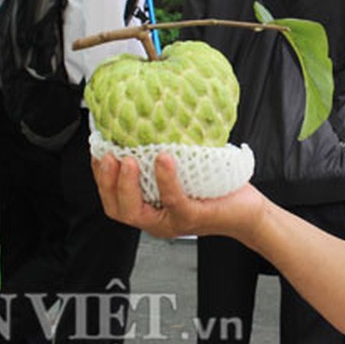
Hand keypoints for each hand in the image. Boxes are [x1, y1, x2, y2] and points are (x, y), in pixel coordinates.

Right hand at [91, 151, 266, 240]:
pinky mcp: (192, 218)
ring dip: (127, 185)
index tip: (97, 153)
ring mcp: (172, 222)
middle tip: (107, 156)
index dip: (100, 179)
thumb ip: (165, 158)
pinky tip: (163, 159)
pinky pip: (173, 200)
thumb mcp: (185, 173)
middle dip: (106, 183)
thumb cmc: (216, 191)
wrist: (247, 210)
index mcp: (151, 209)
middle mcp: (157, 220)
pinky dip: (165, 179)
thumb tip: (152, 121)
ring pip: (136, 212)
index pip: (114, 201)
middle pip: (118, 210)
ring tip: (128, 159)